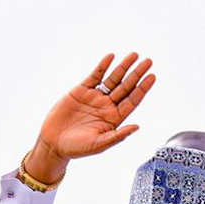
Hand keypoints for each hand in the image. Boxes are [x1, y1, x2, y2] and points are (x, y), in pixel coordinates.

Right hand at [25, 53, 154, 182]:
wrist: (53, 143)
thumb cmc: (76, 148)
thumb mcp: (98, 145)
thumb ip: (117, 136)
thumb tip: (137, 127)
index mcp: (114, 119)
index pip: (132, 101)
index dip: (142, 89)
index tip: (152, 77)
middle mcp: (107, 106)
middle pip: (126, 87)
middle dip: (137, 74)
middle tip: (148, 61)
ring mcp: (95, 97)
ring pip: (113, 79)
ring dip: (123, 67)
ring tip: (134, 55)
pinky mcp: (81, 91)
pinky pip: (95, 76)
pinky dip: (102, 66)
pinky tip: (110, 57)